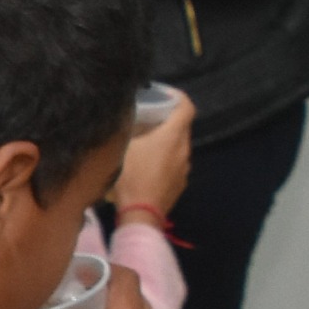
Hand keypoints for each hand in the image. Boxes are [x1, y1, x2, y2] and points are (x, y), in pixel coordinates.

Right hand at [115, 90, 194, 218]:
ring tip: (145, 143)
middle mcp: (184, 150)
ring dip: (165, 141)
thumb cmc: (131, 177)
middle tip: (146, 118)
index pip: (186, 106)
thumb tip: (126, 116)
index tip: (161, 94)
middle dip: (167, 119)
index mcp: (172, 136)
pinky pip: (175, 164)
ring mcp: (184, 168)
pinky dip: (165, 159)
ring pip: (178, 146)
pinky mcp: (180, 183)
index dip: (176, 96)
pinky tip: (148, 166)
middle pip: (181, 126)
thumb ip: (127, 128)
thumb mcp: (122, 147)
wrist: (141, 214)